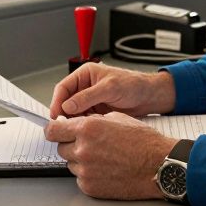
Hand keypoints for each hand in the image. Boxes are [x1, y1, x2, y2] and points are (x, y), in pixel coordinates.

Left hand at [44, 112, 175, 198]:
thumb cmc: (144, 142)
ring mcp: (85, 170)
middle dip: (71, 144)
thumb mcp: (117, 118)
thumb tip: (77, 123)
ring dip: (80, 160)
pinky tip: (106, 169)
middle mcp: (83, 149)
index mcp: (87, 128)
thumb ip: (92, 120)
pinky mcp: (90, 187)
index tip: (54, 131)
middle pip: (61, 148)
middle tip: (89, 144)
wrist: (159, 165)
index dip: (53, 129)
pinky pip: (80, 178)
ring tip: (104, 157)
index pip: (52, 130)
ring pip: (71, 163)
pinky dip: (89, 174)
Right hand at [49, 64, 175, 118]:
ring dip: (73, 121)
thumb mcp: (110, 88)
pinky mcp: (96, 111)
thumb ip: (88, 97)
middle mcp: (85, 87)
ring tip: (75, 129)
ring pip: (73, 112)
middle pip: (66, 101)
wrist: (149, 97)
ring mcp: (90, 100)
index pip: (64, 87)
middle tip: (62, 126)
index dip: (57, 101)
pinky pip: (83, 119)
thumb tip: (67, 106)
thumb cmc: (134, 85)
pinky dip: (82, 125)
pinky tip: (86, 130)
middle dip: (63, 114)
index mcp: (86, 74)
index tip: (55, 115)